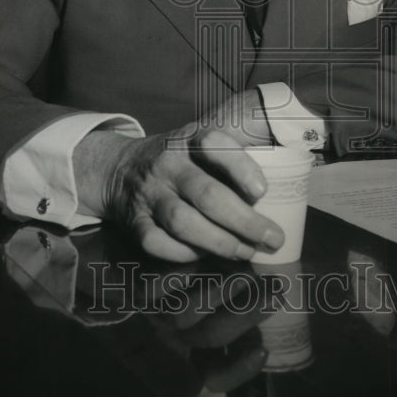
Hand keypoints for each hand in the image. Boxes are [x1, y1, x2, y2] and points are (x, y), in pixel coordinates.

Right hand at [74, 91, 283, 261]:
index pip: (214, 144)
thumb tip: (278, 197)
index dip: (241, 167)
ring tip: (246, 252)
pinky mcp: (133, 219)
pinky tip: (204, 257)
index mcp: (189, 139)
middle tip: (272, 238)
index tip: (263, 192)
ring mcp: (148, 192)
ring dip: (219, 242)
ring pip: (182, 221)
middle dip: (244, 220)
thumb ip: (230, 161)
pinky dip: (182, 254)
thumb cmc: (177, 161)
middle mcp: (167, 162)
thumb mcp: (198, 146)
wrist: (117, 168)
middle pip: (206, 193)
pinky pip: (156, 242)